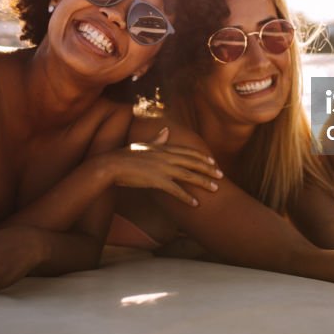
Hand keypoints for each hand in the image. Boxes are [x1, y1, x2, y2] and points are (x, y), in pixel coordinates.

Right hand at [96, 127, 222, 205]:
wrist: (112, 165)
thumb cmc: (125, 155)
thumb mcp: (144, 145)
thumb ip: (157, 140)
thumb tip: (166, 130)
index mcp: (164, 148)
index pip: (188, 152)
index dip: (202, 157)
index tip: (213, 162)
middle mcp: (166, 157)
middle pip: (193, 163)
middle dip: (208, 169)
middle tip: (221, 175)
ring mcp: (162, 168)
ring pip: (188, 175)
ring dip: (203, 182)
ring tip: (215, 189)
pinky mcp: (157, 180)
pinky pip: (176, 190)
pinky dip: (187, 197)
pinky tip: (195, 204)